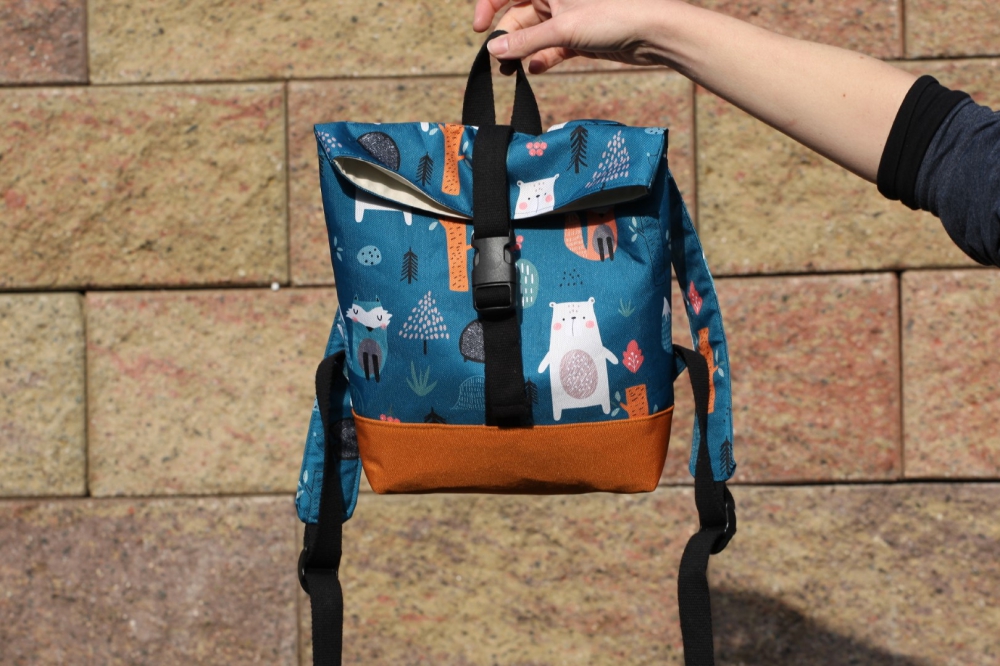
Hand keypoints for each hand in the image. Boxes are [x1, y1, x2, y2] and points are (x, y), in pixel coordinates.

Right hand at [472, 0, 671, 73]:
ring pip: (535, 34)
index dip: (489, 6)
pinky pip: (552, 48)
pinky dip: (543, 58)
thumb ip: (526, 40)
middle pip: (519, 15)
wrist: (654, 32)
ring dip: (522, 52)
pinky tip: (537, 70)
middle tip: (496, 63)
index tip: (479, 30)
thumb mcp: (563, 28)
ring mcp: (568, 17)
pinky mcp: (579, 37)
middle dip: (506, 37)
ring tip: (511, 73)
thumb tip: (494, 49)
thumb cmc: (613, 15)